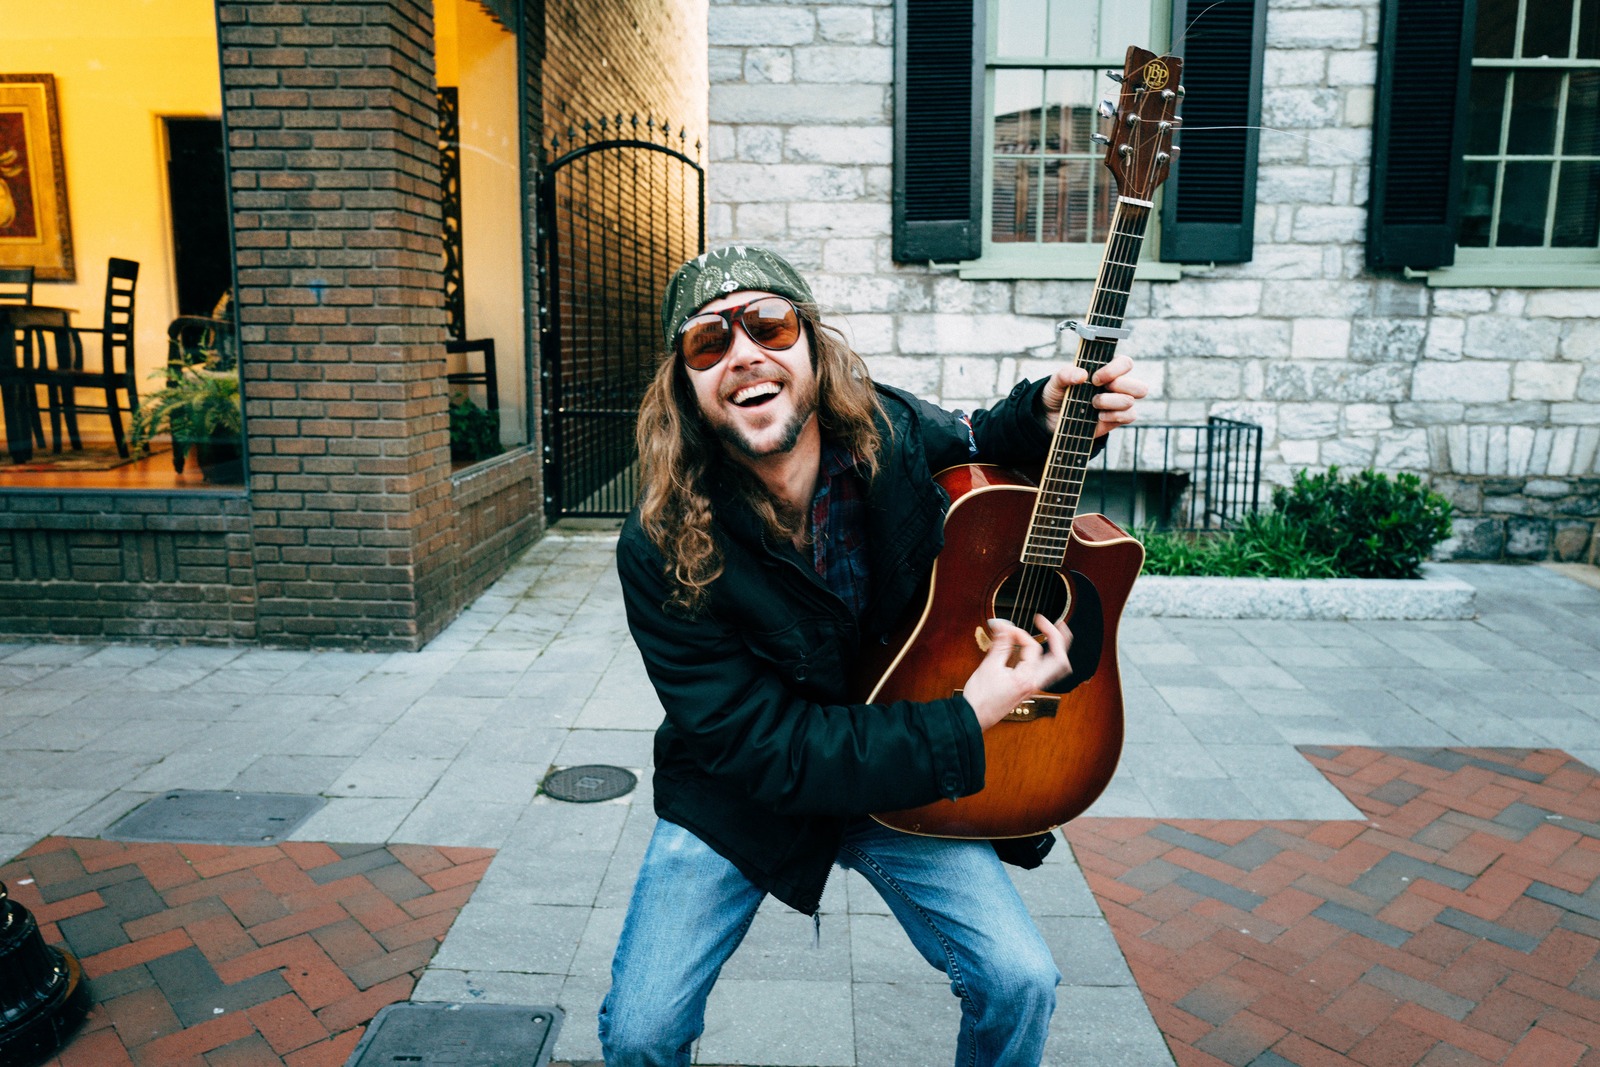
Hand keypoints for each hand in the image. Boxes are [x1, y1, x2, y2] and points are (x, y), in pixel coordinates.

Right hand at [961, 616, 1072, 730]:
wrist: (974, 718)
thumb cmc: (980, 697)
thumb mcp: (989, 666)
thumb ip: (1000, 644)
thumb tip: (1005, 626)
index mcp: (1026, 678)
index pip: (1032, 647)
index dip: (1019, 633)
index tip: (1004, 630)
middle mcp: (1035, 684)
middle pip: (1060, 660)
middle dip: (1060, 638)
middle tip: (1057, 622)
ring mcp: (1033, 687)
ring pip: (1058, 668)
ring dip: (1059, 649)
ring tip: (1057, 632)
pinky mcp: (1028, 689)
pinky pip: (1048, 672)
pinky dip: (1049, 658)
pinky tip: (1043, 651)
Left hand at [1039, 354, 1148, 437]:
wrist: (1052, 417)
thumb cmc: (1059, 393)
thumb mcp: (1056, 381)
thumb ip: (1065, 374)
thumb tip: (1082, 375)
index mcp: (1106, 368)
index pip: (1125, 363)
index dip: (1113, 370)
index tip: (1094, 379)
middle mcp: (1117, 385)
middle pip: (1140, 386)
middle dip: (1119, 387)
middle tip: (1097, 389)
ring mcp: (1119, 403)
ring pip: (1131, 401)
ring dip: (1110, 402)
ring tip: (1093, 404)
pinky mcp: (1117, 419)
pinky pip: (1129, 416)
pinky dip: (1113, 416)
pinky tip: (1098, 416)